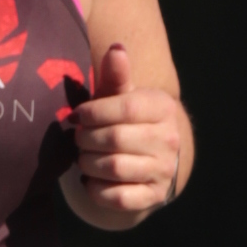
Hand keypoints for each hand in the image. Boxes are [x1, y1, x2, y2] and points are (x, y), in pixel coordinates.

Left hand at [71, 39, 184, 223]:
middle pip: (114, 139)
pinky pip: (117, 197)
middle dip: (85, 139)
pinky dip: (96, 190)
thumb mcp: (122, 97)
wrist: (153, 159)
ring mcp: (164, 171)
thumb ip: (117, 76)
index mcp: (163, 108)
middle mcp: (169, 140)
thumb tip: (116, 49)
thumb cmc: (127, 121)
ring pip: (114, 168)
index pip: (125, 108)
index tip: (77, 116)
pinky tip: (91, 180)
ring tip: (83, 157)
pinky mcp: (154, 196)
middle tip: (77, 138)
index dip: (93, 113)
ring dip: (88, 164)